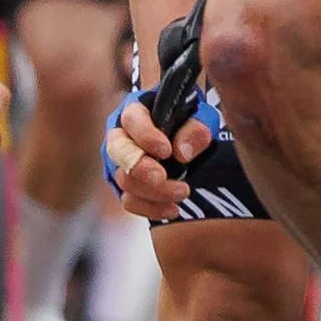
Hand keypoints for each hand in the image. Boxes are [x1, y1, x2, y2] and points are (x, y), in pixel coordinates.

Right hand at [102, 86, 210, 223]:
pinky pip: (129, 200)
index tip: (166, 150)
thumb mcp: (202, 117)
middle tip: (162, 178)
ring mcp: (119, 162)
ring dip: (152, 191)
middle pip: (118, 151)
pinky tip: (172, 209)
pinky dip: (149, 208)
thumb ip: (196, 128)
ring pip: (124, 179)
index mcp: (136, 110)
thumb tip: (181, 153)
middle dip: (140, 168)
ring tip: (182, 192)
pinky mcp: (125, 185)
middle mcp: (120, 135)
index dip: (145, 136)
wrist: (186, 139)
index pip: (131, 120)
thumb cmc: (190, 121)